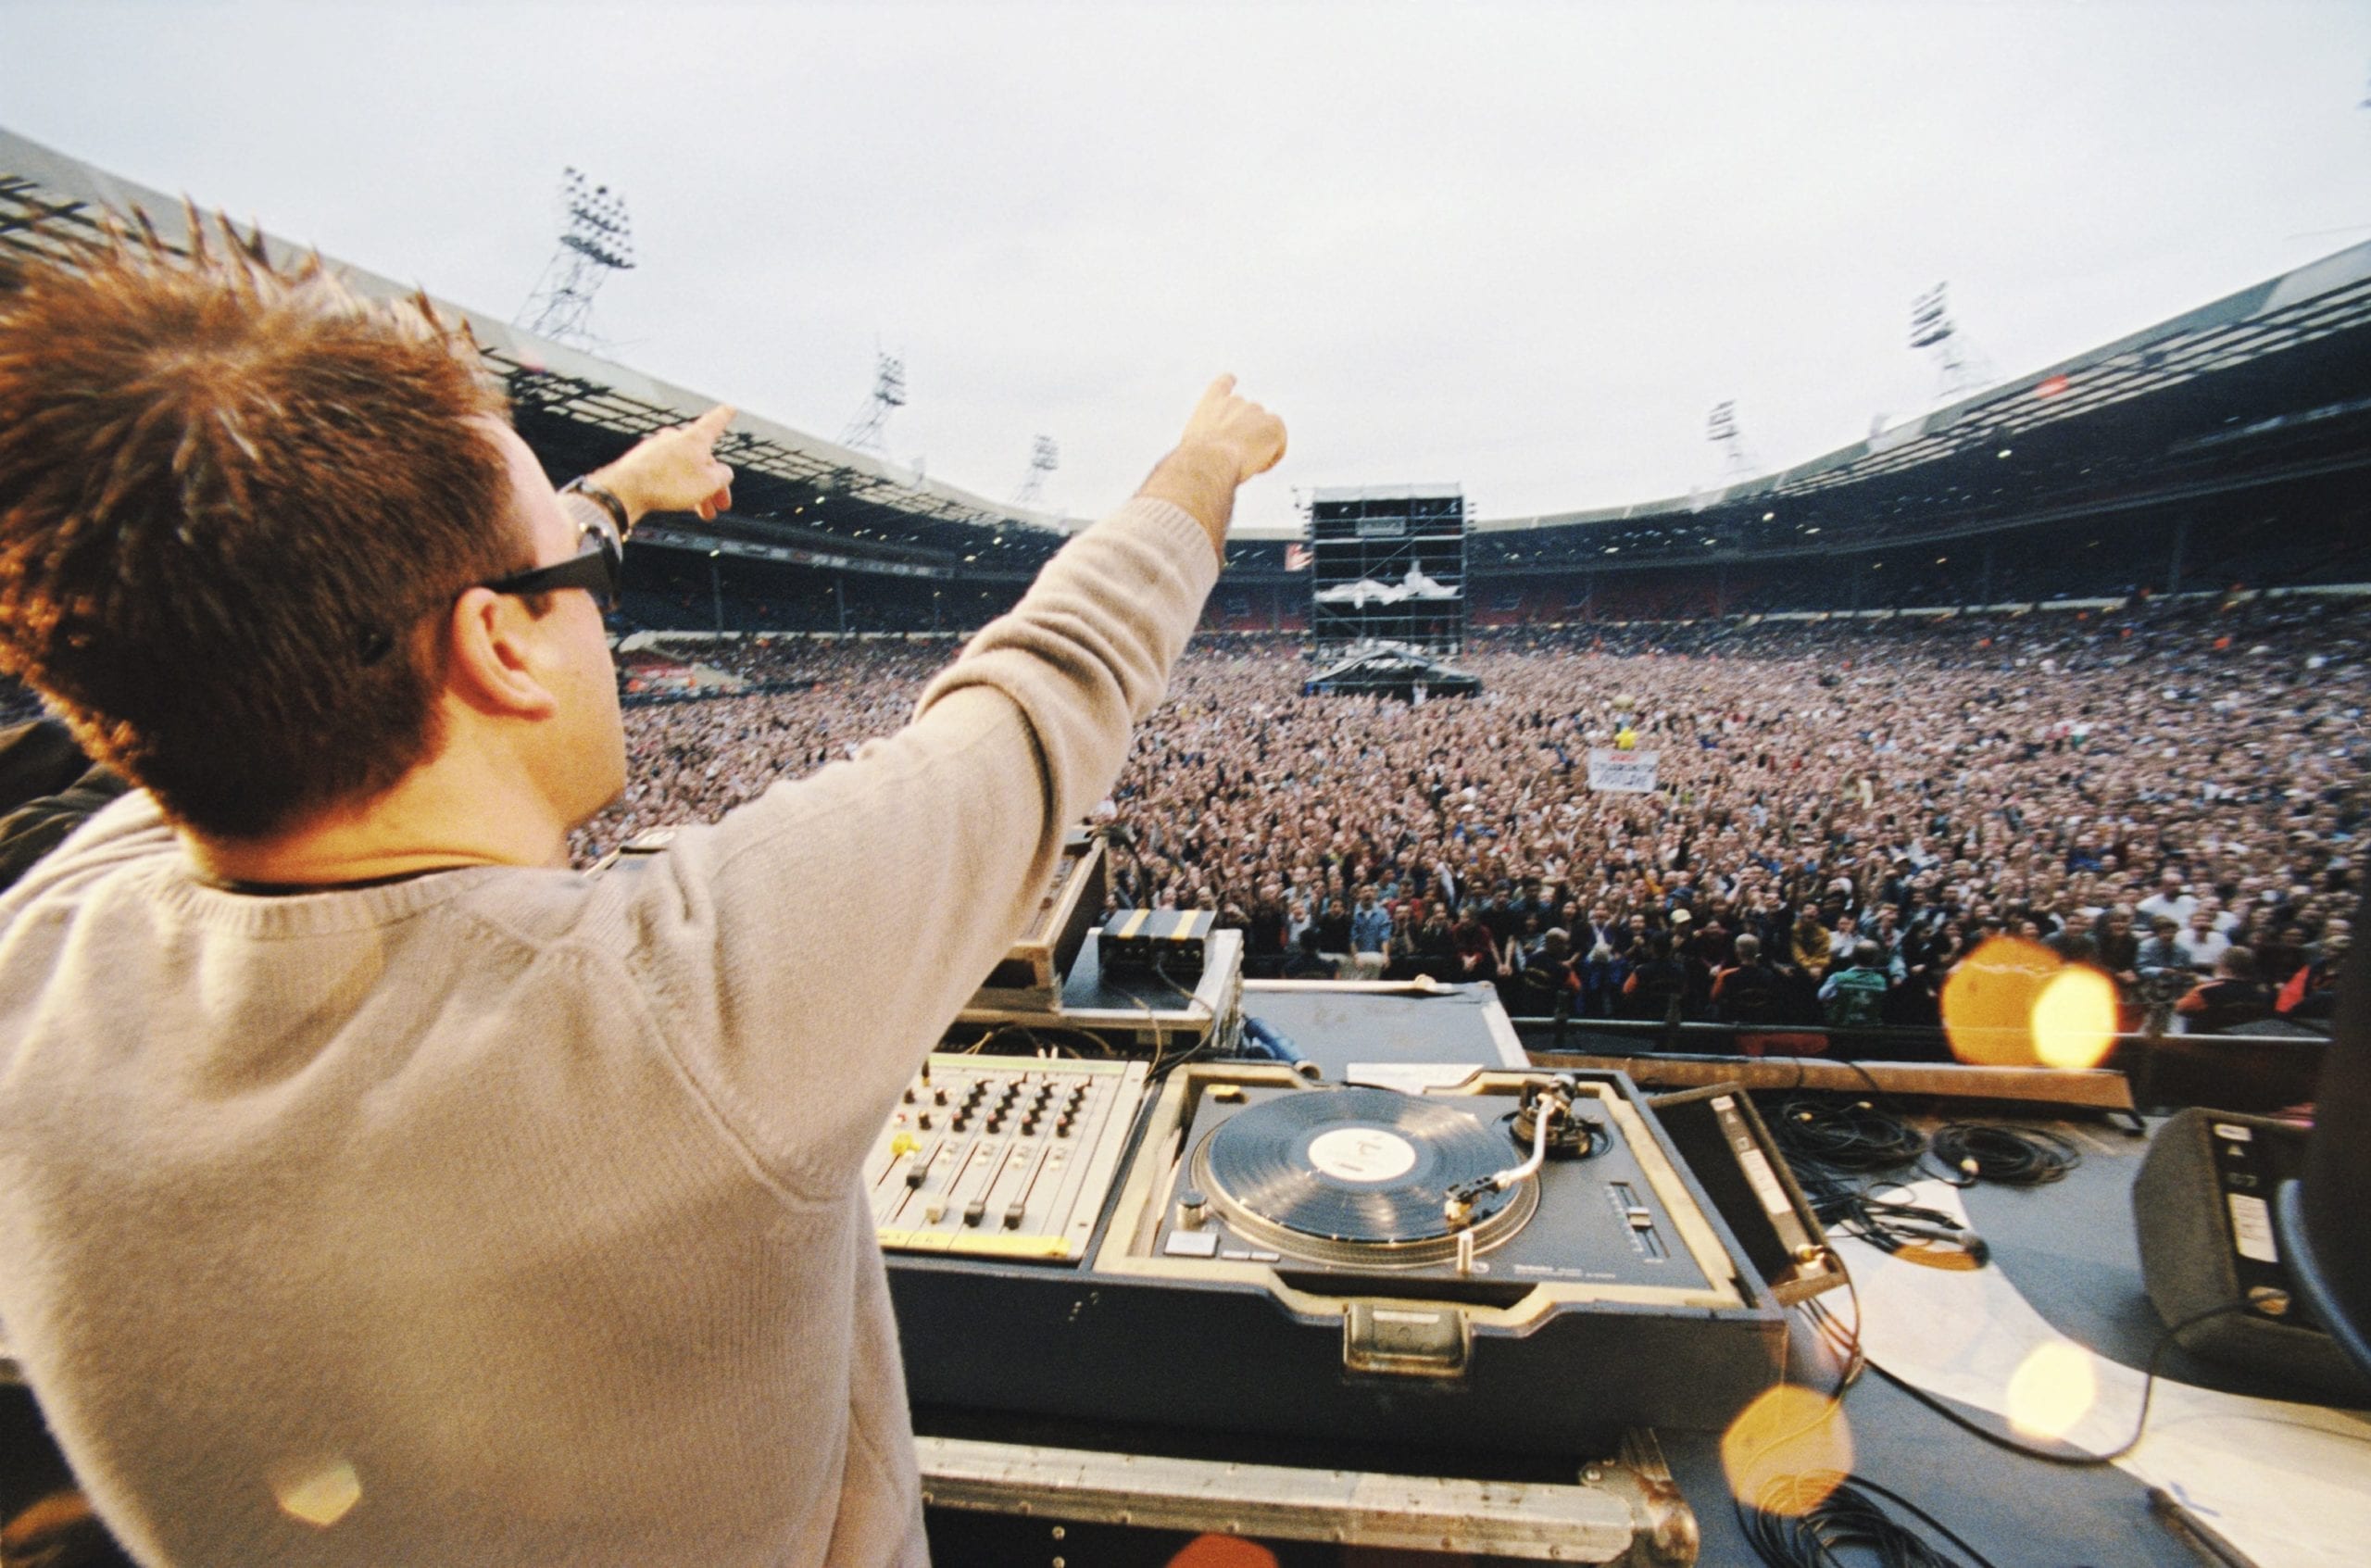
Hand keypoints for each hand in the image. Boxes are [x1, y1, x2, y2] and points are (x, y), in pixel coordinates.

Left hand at [594, 404, 736, 524]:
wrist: (626, 490)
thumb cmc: (669, 484)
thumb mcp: (709, 483)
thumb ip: (723, 476)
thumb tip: (723, 473)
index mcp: (695, 438)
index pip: (715, 422)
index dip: (725, 416)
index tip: (730, 408)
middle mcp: (675, 438)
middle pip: (702, 459)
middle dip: (714, 484)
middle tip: (720, 506)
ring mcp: (657, 448)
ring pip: (684, 468)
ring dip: (697, 490)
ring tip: (702, 513)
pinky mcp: (642, 460)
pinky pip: (667, 472)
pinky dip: (676, 486)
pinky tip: (679, 503)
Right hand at [1138, 376, 1286, 557]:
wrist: (1206, 461)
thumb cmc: (1191, 468)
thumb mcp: (1184, 464)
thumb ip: (1186, 471)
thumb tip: (1172, 509)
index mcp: (1209, 407)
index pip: (1222, 387)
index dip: (1228, 384)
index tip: (1232, 379)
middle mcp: (1233, 402)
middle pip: (1251, 416)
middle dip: (1248, 435)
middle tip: (1236, 458)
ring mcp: (1255, 410)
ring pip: (1266, 432)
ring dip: (1260, 449)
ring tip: (1244, 464)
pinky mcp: (1273, 424)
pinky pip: (1279, 444)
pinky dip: (1273, 457)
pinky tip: (1259, 466)